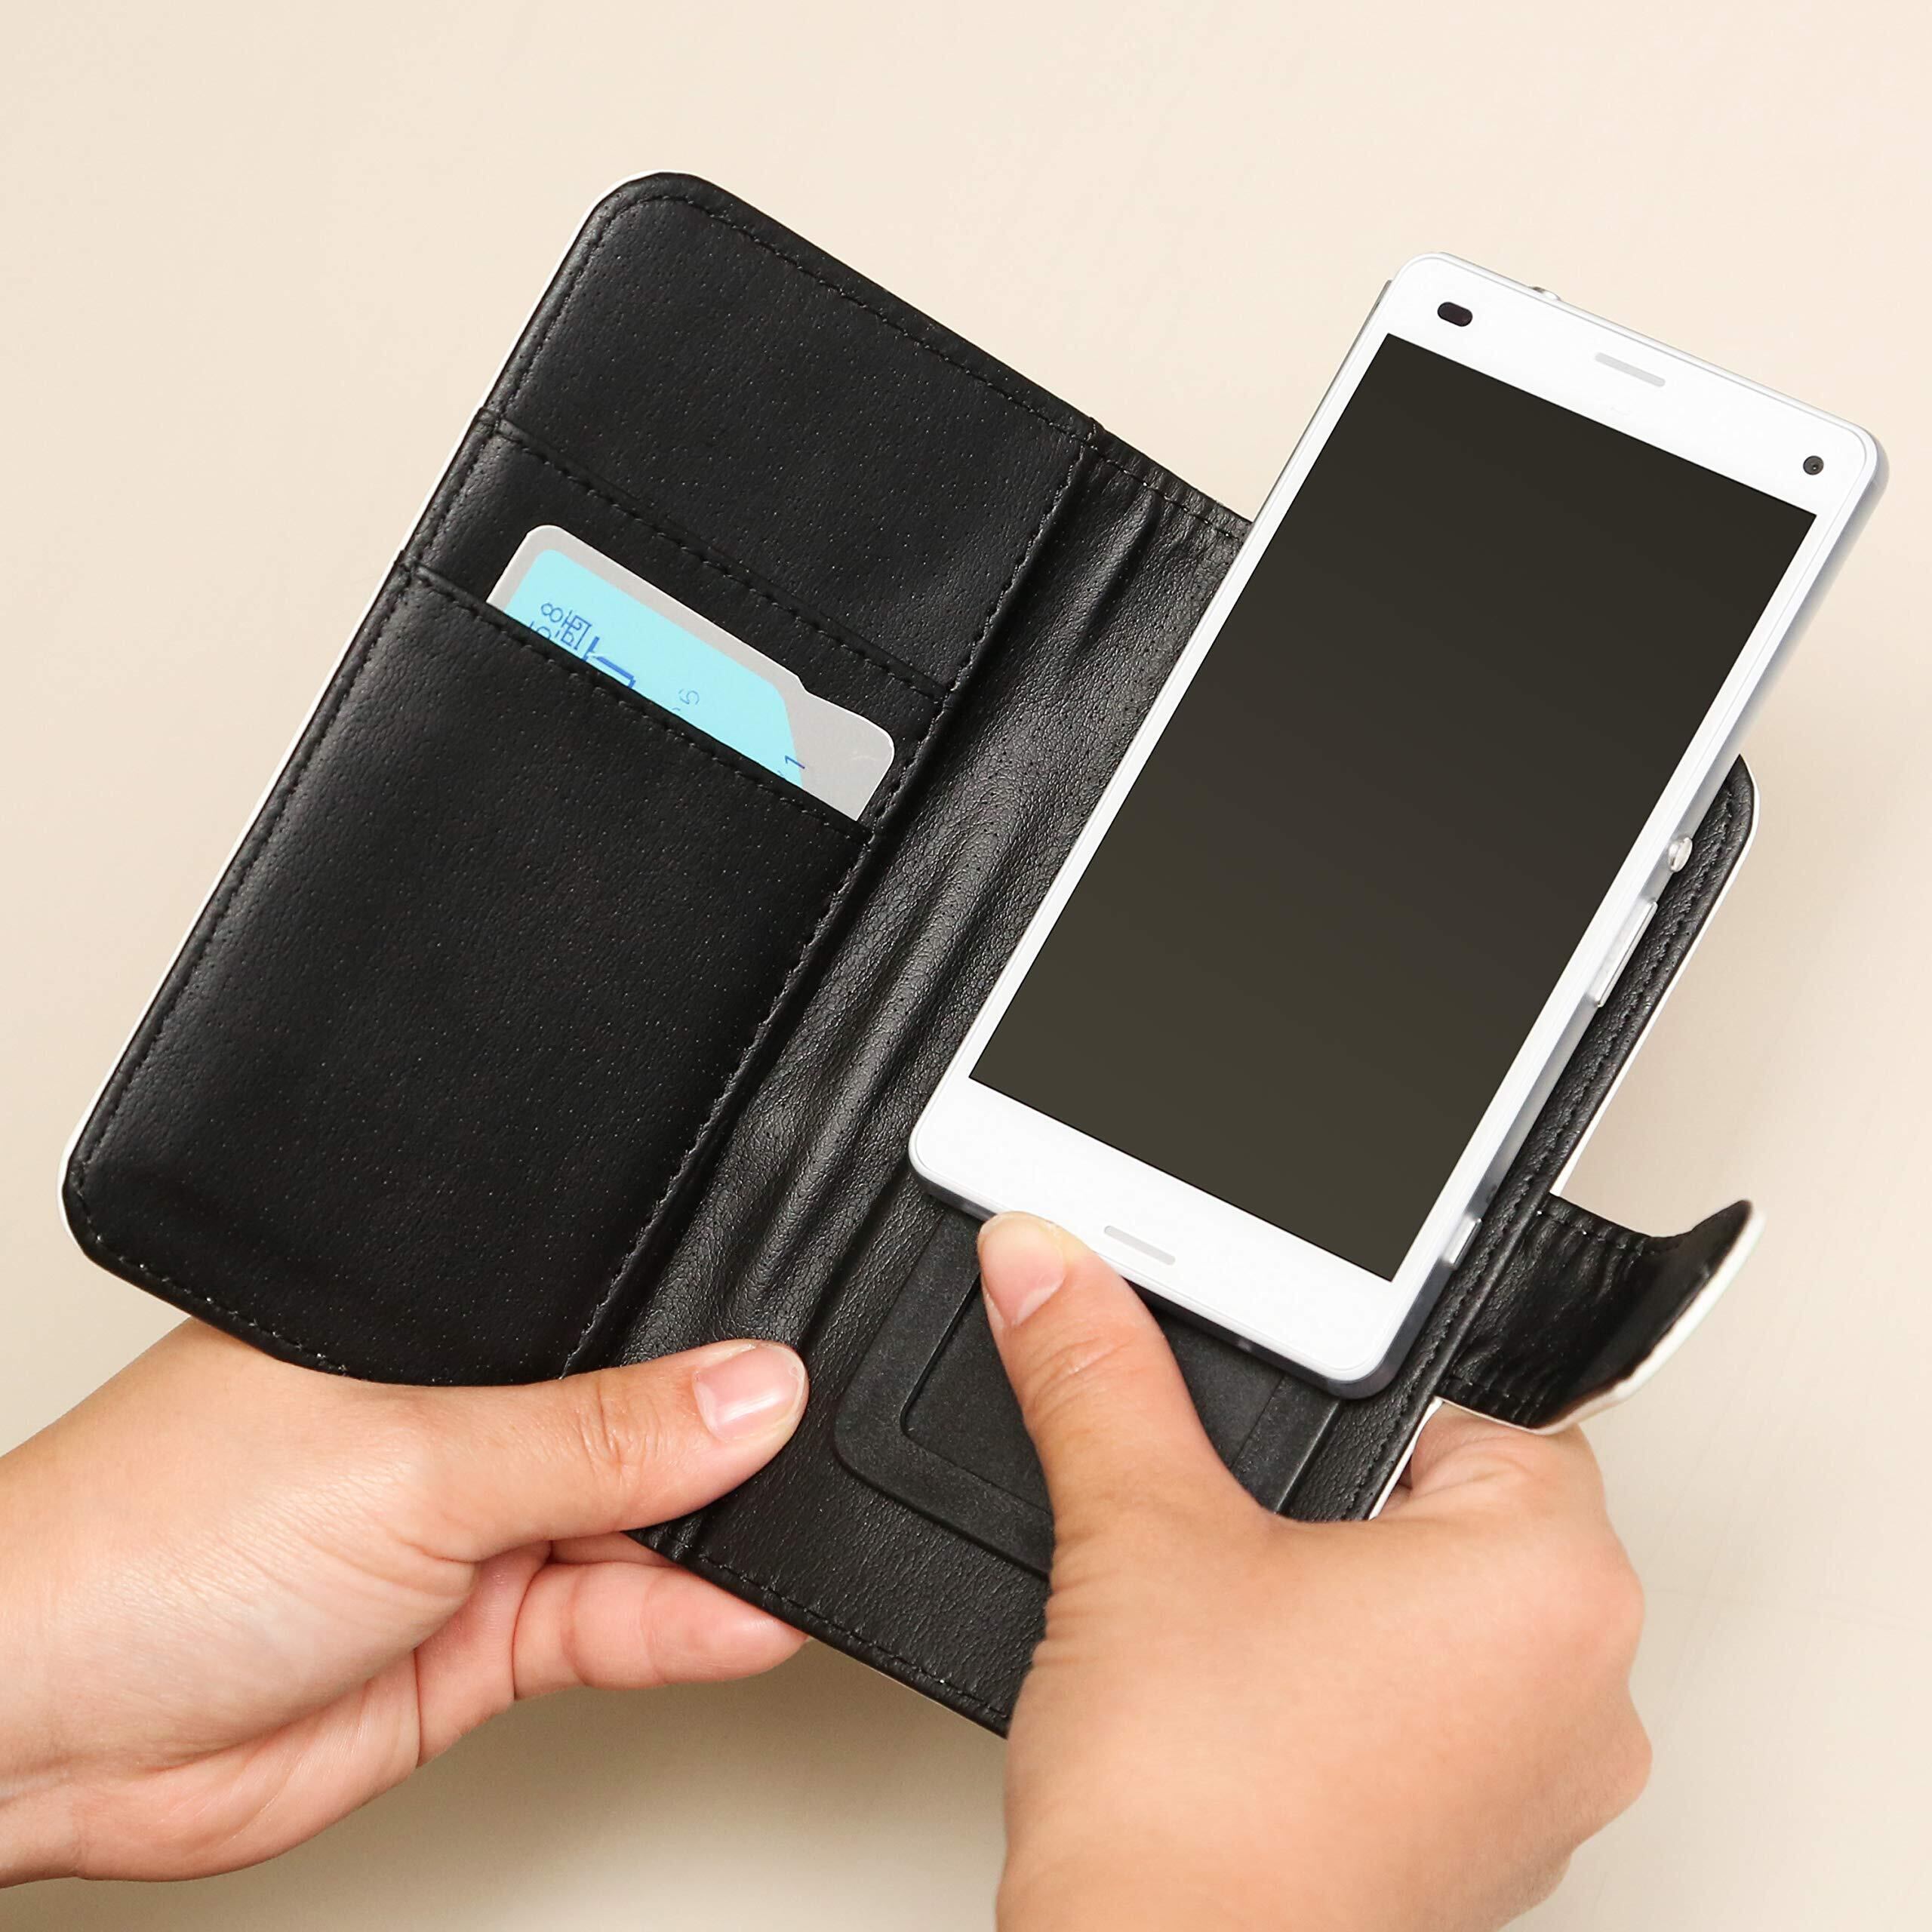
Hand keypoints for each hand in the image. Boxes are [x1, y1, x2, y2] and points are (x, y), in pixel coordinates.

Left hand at [0, 1320, 806, 1883]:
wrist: (43, 1734)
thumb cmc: (152, 1540)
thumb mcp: (411, 1458)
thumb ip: (594, 1435)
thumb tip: (751, 1388)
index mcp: (427, 1322)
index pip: (600, 1306)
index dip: (700, 1327)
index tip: (803, 1351)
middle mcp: (457, 1422)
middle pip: (633, 1422)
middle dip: (721, 1441)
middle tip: (815, 1446)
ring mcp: (472, 1536)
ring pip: (635, 1531)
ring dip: (712, 1545)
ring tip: (797, 1538)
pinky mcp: (479, 1644)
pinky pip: (612, 1627)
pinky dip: (683, 1628)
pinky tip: (747, 1616)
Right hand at [980, 1214, 1649, 1931]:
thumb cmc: (1198, 1820)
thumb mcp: (1138, 1533)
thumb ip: (1097, 1370)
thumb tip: (1054, 1262)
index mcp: (1556, 1581)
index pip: (1477, 1401)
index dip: (1354, 1386)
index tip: (1280, 1401)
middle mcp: (1587, 1691)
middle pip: (1458, 1507)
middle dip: (1341, 1496)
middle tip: (1239, 1515)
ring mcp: (1540, 1789)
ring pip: (1445, 1617)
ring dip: (1346, 1596)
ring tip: (1239, 1611)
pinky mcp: (1479, 1853)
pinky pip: (1434, 1715)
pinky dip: (1353, 1689)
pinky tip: (1255, 1698)